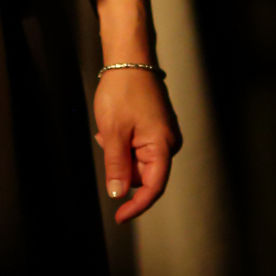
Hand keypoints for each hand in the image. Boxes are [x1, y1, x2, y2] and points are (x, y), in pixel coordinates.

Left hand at [94, 67, 181, 222]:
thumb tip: (118, 193)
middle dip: (121, 165)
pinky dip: (123, 143)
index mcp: (163, 146)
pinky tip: (115, 126)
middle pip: (143, 174)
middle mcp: (168, 143)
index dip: (136, 205)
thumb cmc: (123, 90)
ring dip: (120, 152)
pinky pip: (138, 147)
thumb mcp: (114, 132)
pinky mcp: (155, 128)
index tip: (119, 216)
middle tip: (106, 141)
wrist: (129, 59)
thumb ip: (116, 166)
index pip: (153, 187)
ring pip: (137, 161)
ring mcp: (162, 135)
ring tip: (110, 129)